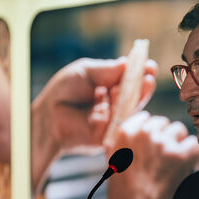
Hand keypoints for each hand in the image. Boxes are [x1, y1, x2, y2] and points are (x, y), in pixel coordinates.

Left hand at [31, 57, 156, 189]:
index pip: (130, 80)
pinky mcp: (109, 135)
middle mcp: (114, 104)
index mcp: (110, 87)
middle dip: (143, 85)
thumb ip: (107, 69)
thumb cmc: (64, 92)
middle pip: (134, 95)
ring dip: (136, 96)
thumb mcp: (86, 72)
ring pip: (130, 109)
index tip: (148, 64)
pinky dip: (118, 109)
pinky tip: (114, 94)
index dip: (140, 72)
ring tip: (142, 82)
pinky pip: (119, 123)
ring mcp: (113, 120)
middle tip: (150, 75)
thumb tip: (127, 62)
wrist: (48, 115)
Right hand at [107, 111, 198, 198]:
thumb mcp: (114, 161)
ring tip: (175, 162)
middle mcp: (144, 133)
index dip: (152, 132)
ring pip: (179, 130)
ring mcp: (163, 143)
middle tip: (165, 157)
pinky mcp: (180, 155)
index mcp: (125, 133)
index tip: (154, 144)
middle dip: (165, 137)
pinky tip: (186, 167)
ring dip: (179, 144)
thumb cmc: (123, 193)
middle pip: (163, 123)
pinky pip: (193, 144)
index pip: (145, 118)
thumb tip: (137, 129)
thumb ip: (123, 142)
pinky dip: (193, 156)